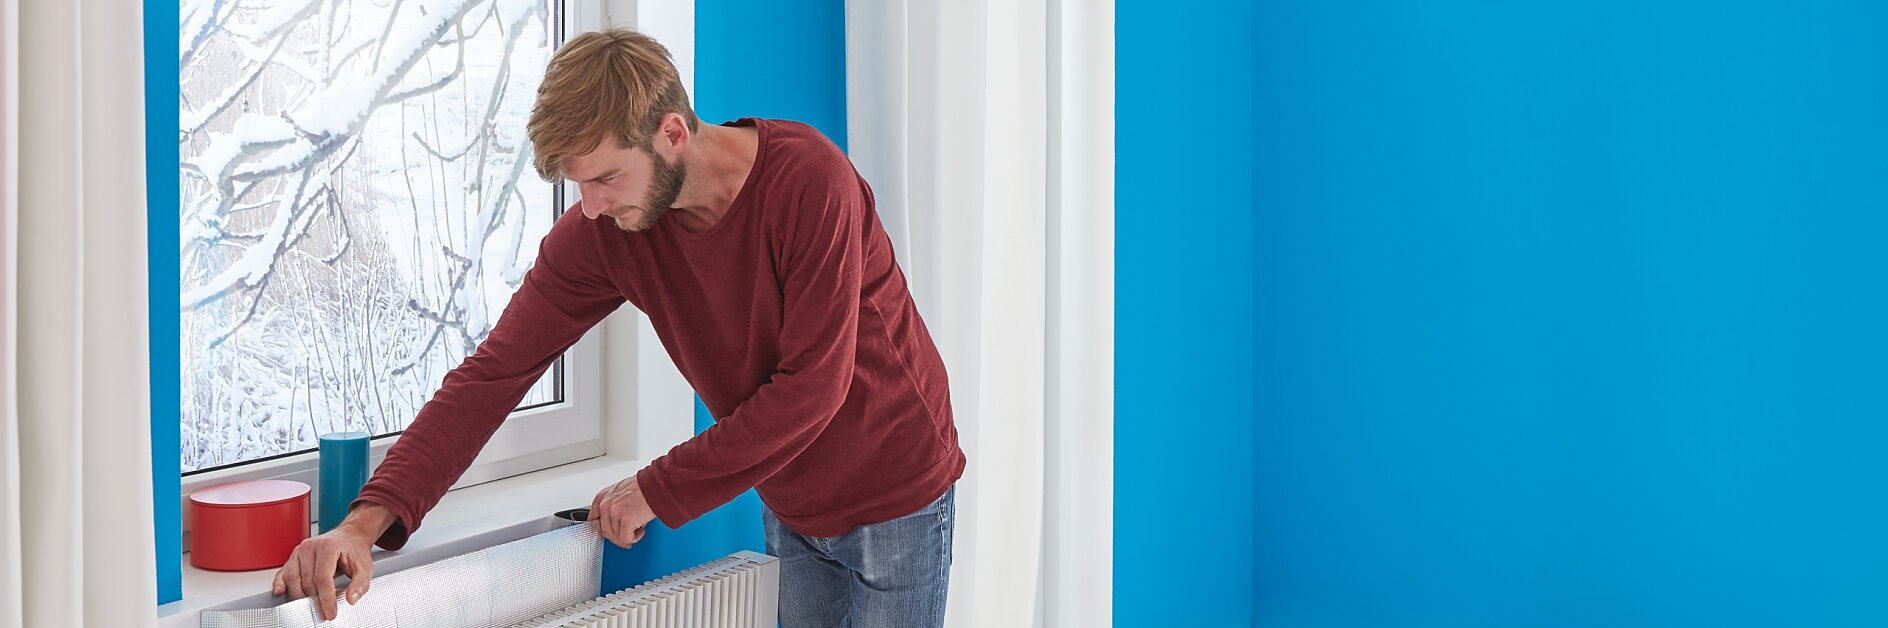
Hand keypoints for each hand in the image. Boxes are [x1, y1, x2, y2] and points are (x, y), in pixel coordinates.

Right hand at [272, 503, 394, 620]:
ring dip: (299, 596)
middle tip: (323, 612)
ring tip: (311, 605)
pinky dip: (280, 584)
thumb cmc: (354, 550)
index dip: (325, 599)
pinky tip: (281, 592)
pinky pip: (283, 572)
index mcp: (328, 547)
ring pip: (292, 578)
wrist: (348, 536)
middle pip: (307, 581)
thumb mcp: (365, 566)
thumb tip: (351, 599)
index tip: (329, 613)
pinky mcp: (293, 556)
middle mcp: (310, 547)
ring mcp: (299, 551)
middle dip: (314, 600)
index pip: (323, 579)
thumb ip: (360, 584)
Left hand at [590, 475, 657, 548]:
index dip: (604, 528)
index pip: (594, 520)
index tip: (611, 532)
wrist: (657, 486)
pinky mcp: (626, 521)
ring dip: (627, 536)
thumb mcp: (620, 491)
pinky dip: (635, 537)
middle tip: (626, 535)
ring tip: (637, 527)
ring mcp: (614, 513)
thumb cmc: (643, 487)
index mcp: (601, 498)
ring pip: (616, 536)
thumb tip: (613, 519)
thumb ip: (612, 504)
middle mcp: (605, 505)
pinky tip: (641, 529)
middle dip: (617, 536)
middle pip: (605, 531)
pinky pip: (626, 538)